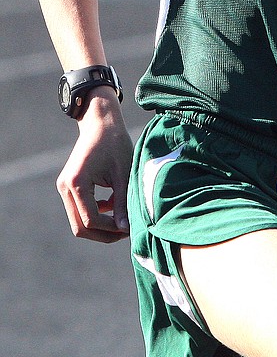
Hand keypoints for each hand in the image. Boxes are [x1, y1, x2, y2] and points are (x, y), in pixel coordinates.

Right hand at [57, 98, 132, 242]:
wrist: (101, 123)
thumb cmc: (115, 144)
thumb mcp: (123, 173)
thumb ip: (122, 202)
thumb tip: (125, 229)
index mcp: (77, 183)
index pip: (90, 219)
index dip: (111, 229)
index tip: (130, 228)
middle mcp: (65, 187)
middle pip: (80, 226)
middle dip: (104, 233)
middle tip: (126, 232)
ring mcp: (64, 187)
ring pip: (79, 220)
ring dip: (100, 224)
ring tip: (123, 218)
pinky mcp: (69, 186)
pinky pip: (79, 208)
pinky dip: (96, 212)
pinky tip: (113, 204)